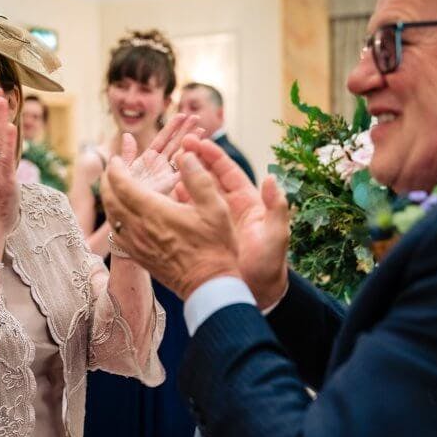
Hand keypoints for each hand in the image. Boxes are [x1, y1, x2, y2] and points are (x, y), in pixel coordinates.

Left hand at [101, 151, 239, 300]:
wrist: (209, 285)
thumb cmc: (215, 247)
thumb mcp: (215, 208)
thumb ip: (198, 178)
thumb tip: (186, 154)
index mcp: (155, 212)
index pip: (122, 184)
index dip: (116, 168)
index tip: (117, 158)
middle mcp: (139, 228)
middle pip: (110, 199)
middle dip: (107, 180)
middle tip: (112, 169)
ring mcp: (137, 244)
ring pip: (111, 217)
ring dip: (109, 199)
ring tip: (116, 188)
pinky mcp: (139, 257)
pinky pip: (117, 234)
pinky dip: (115, 219)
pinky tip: (123, 215)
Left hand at [120, 113, 201, 194]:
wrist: (124, 211)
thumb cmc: (121, 193)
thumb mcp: (123, 170)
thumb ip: (128, 154)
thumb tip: (127, 136)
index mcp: (149, 159)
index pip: (163, 139)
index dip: (173, 127)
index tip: (183, 116)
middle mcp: (160, 166)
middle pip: (175, 144)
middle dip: (185, 130)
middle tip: (196, 117)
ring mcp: (166, 174)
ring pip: (180, 154)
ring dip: (190, 142)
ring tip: (202, 129)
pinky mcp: (169, 184)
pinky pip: (181, 170)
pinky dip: (190, 160)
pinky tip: (198, 150)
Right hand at [175, 136, 290, 307]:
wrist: (255, 295)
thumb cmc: (268, 266)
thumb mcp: (276, 236)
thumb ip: (277, 208)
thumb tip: (271, 179)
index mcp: (246, 202)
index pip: (227, 171)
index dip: (212, 155)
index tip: (198, 142)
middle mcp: (227, 207)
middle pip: (207, 177)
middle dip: (193, 160)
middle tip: (176, 146)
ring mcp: (211, 221)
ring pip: (193, 193)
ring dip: (179, 178)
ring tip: (163, 165)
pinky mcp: (198, 235)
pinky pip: (184, 214)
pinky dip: (173, 203)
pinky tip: (159, 194)